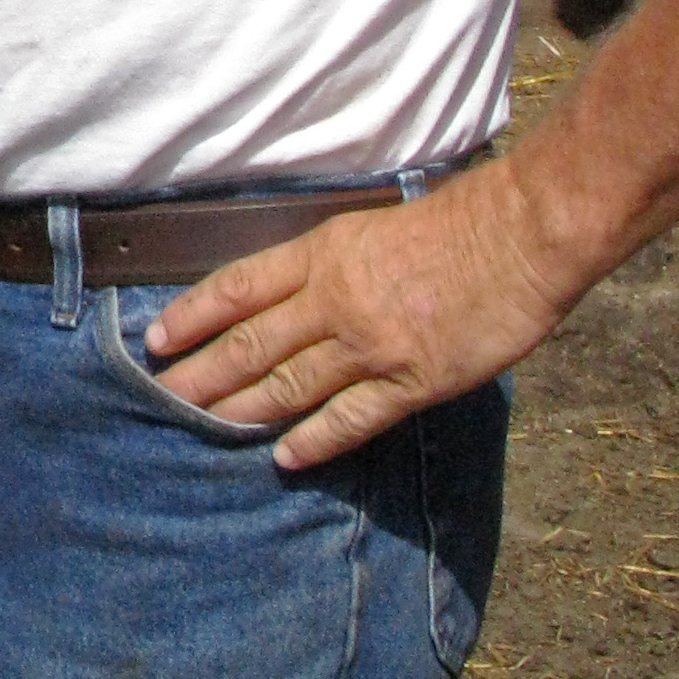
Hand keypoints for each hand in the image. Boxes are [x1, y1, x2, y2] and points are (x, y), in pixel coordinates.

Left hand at [139, 165, 585, 469]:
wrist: (520, 235)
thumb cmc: (455, 223)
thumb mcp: (370, 228)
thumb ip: (327, 264)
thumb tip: (287, 296)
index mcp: (322, 253)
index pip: (237, 287)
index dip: (193, 316)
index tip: (157, 339)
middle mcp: (335, 300)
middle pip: (252, 343)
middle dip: (202, 372)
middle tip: (163, 397)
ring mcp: (372, 345)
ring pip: (290, 383)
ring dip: (243, 408)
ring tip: (204, 426)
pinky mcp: (413, 381)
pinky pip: (352, 418)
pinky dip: (314, 439)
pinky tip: (284, 455)